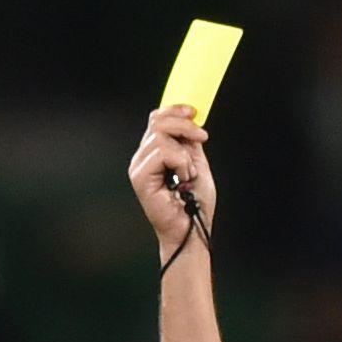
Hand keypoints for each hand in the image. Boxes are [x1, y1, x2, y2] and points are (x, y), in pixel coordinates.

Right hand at [127, 104, 217, 258]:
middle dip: (184, 125)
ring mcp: (139, 167)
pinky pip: (163, 152)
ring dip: (185, 154)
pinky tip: (182, 179)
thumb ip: (188, 141)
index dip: (175, 110)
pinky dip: (180, 163)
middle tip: (202, 138)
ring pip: (161, 136)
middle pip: (158, 121)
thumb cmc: (195, 204)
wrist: (194, 230)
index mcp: (154, 153)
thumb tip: (189, 118)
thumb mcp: (196, 163)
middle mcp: (143, 158)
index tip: (194, 113)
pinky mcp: (140, 177)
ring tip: (187, 174)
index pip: (157, 119)